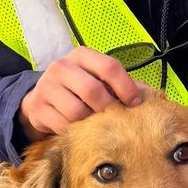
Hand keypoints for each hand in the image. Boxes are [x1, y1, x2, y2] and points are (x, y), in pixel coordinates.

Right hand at [18, 47, 144, 140]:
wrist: (40, 98)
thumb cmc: (78, 88)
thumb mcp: (96, 79)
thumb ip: (120, 84)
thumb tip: (149, 95)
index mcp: (81, 56)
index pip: (109, 67)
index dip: (126, 87)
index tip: (135, 103)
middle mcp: (62, 67)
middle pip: (93, 91)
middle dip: (107, 108)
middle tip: (111, 116)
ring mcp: (46, 87)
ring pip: (77, 111)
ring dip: (89, 122)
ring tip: (93, 122)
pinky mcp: (38, 107)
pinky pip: (63, 125)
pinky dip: (74, 131)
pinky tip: (77, 128)